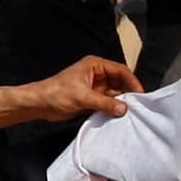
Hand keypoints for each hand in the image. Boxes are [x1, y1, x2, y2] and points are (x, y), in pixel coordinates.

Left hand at [0, 54, 141, 125]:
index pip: (120, 70)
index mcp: (95, 65)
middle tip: (139, 105)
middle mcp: (97, 74)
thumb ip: (104, 103)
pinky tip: (120, 115)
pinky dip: (113, 108)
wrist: (40, 104)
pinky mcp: (91, 98)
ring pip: (114, 93)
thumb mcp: (83, 97)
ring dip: (121, 102)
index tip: (140, 93)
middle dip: (128, 92)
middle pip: (119, 81)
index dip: (132, 81)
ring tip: (132, 112)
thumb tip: (124, 108)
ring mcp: (95, 87)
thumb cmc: (57, 93)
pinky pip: (107, 102)